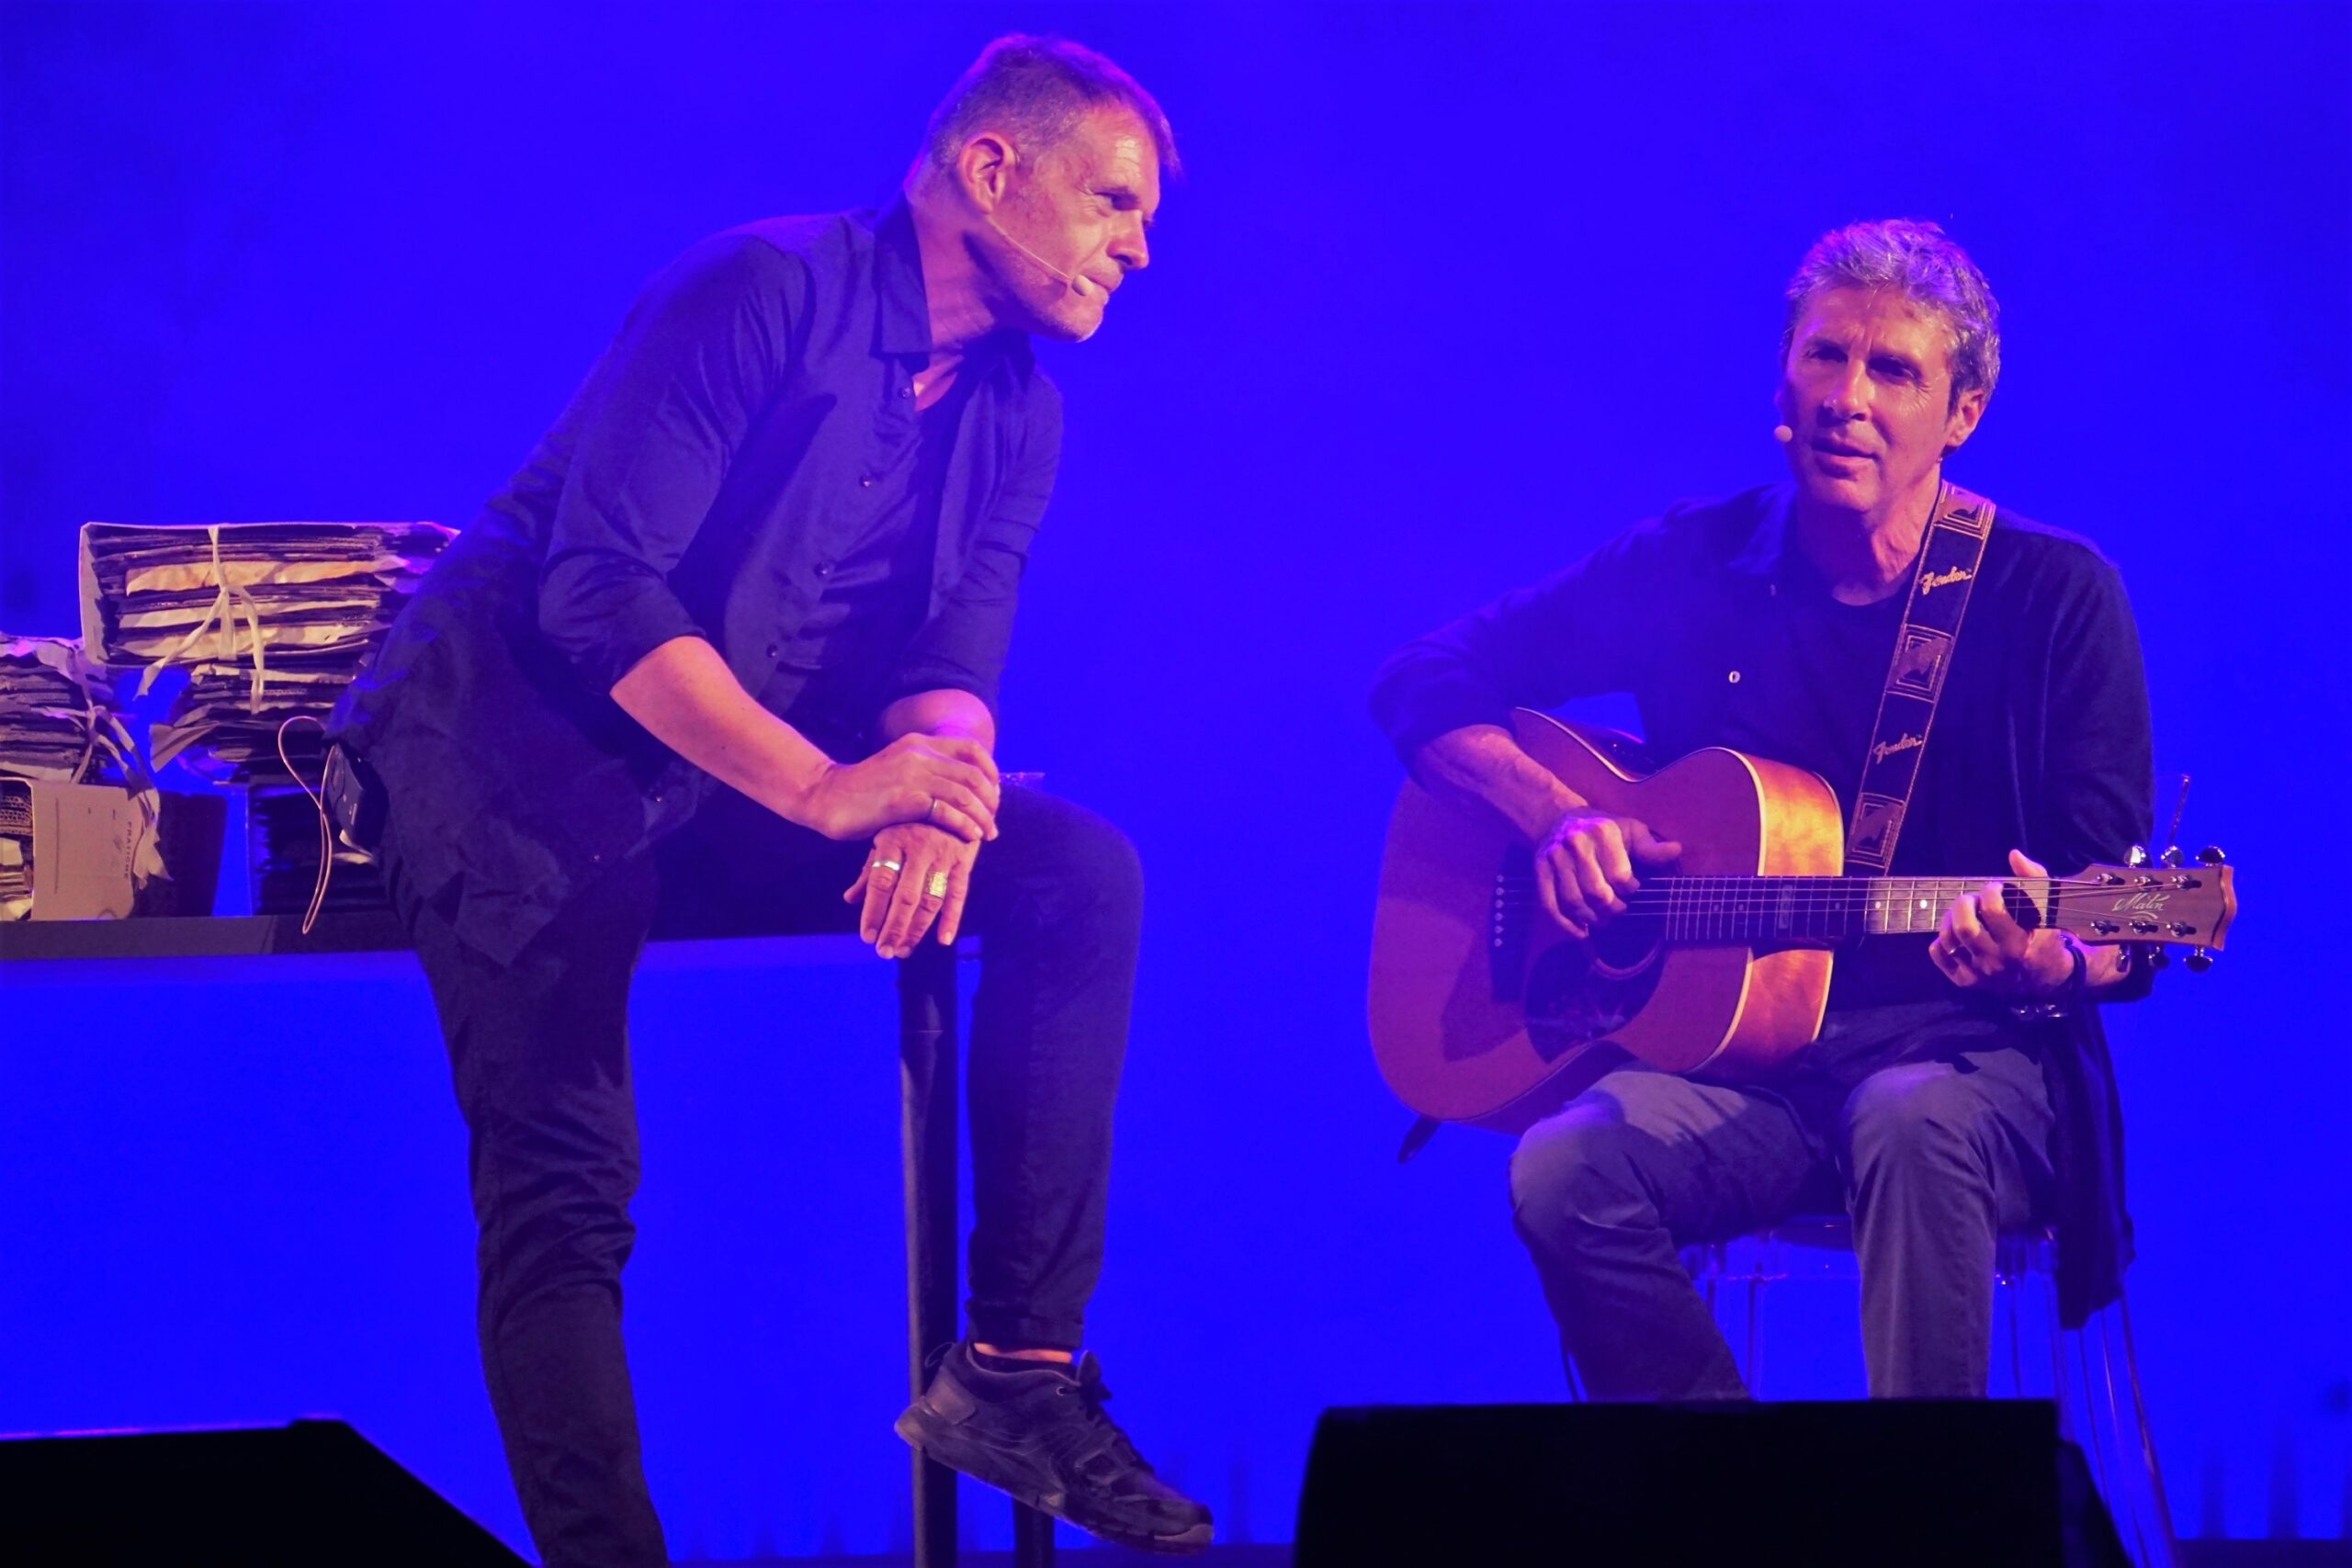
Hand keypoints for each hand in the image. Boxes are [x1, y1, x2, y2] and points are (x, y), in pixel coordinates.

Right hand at [800, 733, 999, 843]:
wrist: (826, 797)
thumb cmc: (864, 791)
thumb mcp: (899, 768)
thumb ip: (926, 770)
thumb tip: (960, 786)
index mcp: (920, 743)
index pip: (971, 749)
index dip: (991, 772)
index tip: (994, 794)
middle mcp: (919, 754)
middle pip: (973, 774)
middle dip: (991, 800)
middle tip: (993, 821)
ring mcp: (911, 775)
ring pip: (965, 794)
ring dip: (982, 817)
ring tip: (988, 834)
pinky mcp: (903, 800)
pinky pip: (947, 812)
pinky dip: (965, 826)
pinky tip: (970, 837)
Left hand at [845, 823, 978, 957]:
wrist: (952, 792)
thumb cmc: (910, 819)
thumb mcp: (886, 835)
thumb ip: (870, 868)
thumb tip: (850, 899)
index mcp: (892, 839)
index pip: (880, 883)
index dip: (873, 912)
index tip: (867, 937)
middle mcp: (919, 847)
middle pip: (905, 896)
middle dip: (894, 928)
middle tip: (884, 951)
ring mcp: (943, 854)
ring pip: (930, 899)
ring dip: (917, 929)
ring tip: (904, 950)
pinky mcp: (964, 860)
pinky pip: (958, 893)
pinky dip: (952, 918)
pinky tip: (943, 940)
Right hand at [1536, 811, 1681, 938]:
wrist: (1556, 817)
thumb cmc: (1601, 827)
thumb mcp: (1629, 830)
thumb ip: (1651, 846)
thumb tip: (1676, 850)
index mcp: (1602, 833)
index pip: (1620, 877)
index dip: (1631, 890)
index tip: (1633, 889)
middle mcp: (1576, 845)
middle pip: (1597, 893)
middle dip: (1613, 909)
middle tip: (1619, 910)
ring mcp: (1555, 860)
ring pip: (1574, 902)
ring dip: (1593, 919)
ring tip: (1603, 919)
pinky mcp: (1540, 872)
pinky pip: (1551, 906)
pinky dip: (1566, 925)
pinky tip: (1581, 933)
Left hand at [1930, 849, 2078, 995]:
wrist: (2047, 978)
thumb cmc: (2045, 938)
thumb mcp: (2047, 909)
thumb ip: (2034, 879)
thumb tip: (2014, 855)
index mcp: (2018, 945)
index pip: (1992, 911)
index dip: (1990, 891)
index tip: (1995, 888)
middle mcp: (1996, 962)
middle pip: (1964, 927)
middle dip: (1964, 903)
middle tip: (1972, 899)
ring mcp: (1979, 974)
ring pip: (1949, 940)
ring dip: (1950, 919)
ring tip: (1962, 912)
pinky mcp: (1966, 982)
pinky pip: (1940, 957)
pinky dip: (1940, 942)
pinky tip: (1954, 933)